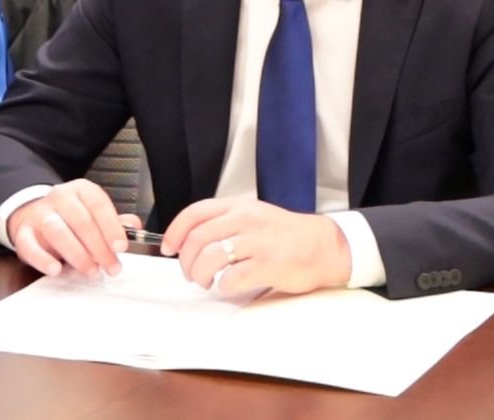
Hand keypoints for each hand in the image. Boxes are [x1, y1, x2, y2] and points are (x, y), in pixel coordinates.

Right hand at [7, 179, 140, 278]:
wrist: (34, 213)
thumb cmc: (71, 217)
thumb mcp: (94, 213)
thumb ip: (115, 221)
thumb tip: (134, 226)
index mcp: (80, 190)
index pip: (98, 204)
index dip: (111, 227)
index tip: (121, 247)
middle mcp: (59, 198)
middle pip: (81, 221)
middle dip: (99, 248)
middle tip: (111, 267)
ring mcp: (39, 214)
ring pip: (57, 231)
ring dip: (77, 254)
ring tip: (90, 270)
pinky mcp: (23, 233)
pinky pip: (29, 246)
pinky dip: (43, 260)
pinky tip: (56, 269)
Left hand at [160, 197, 350, 297]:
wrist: (325, 246)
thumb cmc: (288, 235)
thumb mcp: (255, 216)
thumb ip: (227, 222)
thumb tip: (192, 240)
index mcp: (240, 206)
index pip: (195, 213)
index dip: (174, 232)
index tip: (169, 247)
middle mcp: (246, 219)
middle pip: (198, 239)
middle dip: (187, 261)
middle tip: (191, 273)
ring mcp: (258, 241)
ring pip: (210, 258)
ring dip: (201, 275)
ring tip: (208, 281)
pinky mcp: (268, 264)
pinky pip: (231, 278)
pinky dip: (224, 286)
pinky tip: (231, 286)